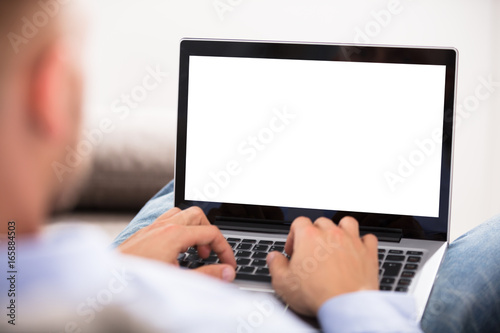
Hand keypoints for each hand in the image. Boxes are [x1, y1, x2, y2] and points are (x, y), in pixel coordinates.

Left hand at [118, 207, 236, 281]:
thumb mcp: (178, 281)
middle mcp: (163, 225)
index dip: (225, 249)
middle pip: (198, 215)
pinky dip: (177, 230)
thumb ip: (207, 276)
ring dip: (192, 229)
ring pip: (181, 214)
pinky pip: (166, 220)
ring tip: (193, 251)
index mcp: (175, 234)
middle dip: (209, 234)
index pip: (211, 233)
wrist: (106, 282)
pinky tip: (174, 250)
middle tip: (209, 255)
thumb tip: (227, 272)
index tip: (229, 265)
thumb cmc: (138, 281)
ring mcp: (151, 227)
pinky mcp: (143, 233)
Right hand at [267, 216, 378, 315]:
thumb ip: (276, 266)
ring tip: (335, 244)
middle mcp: (331, 234)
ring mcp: (352, 241)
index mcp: (309, 236)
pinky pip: (368, 238)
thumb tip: (274, 258)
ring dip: (340, 230)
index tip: (293, 250)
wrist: (346, 306)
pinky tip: (357, 251)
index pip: (299, 222)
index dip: (293, 235)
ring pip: (347, 223)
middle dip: (315, 234)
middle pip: (321, 222)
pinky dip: (363, 243)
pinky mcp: (368, 253)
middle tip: (311, 252)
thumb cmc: (316, 294)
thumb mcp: (283, 283)